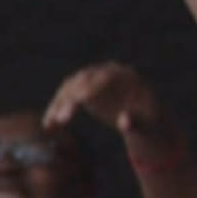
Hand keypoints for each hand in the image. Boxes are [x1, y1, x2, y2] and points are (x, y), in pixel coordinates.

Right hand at [46, 61, 182, 166]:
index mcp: (126, 76)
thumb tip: (124, 121)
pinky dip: (55, 110)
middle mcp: (106, 72)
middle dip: (69, 99)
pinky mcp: (82, 89)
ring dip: (57, 105)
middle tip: (61, 120)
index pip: (105, 77)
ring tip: (49, 125)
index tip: (78, 101)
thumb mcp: (147, 123)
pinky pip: (64, 97)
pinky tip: (48, 125)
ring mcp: (92, 79)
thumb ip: (136, 122)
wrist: (142, 117)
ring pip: (69, 88)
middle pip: (82, 80)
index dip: (91, 88)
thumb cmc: (148, 120)